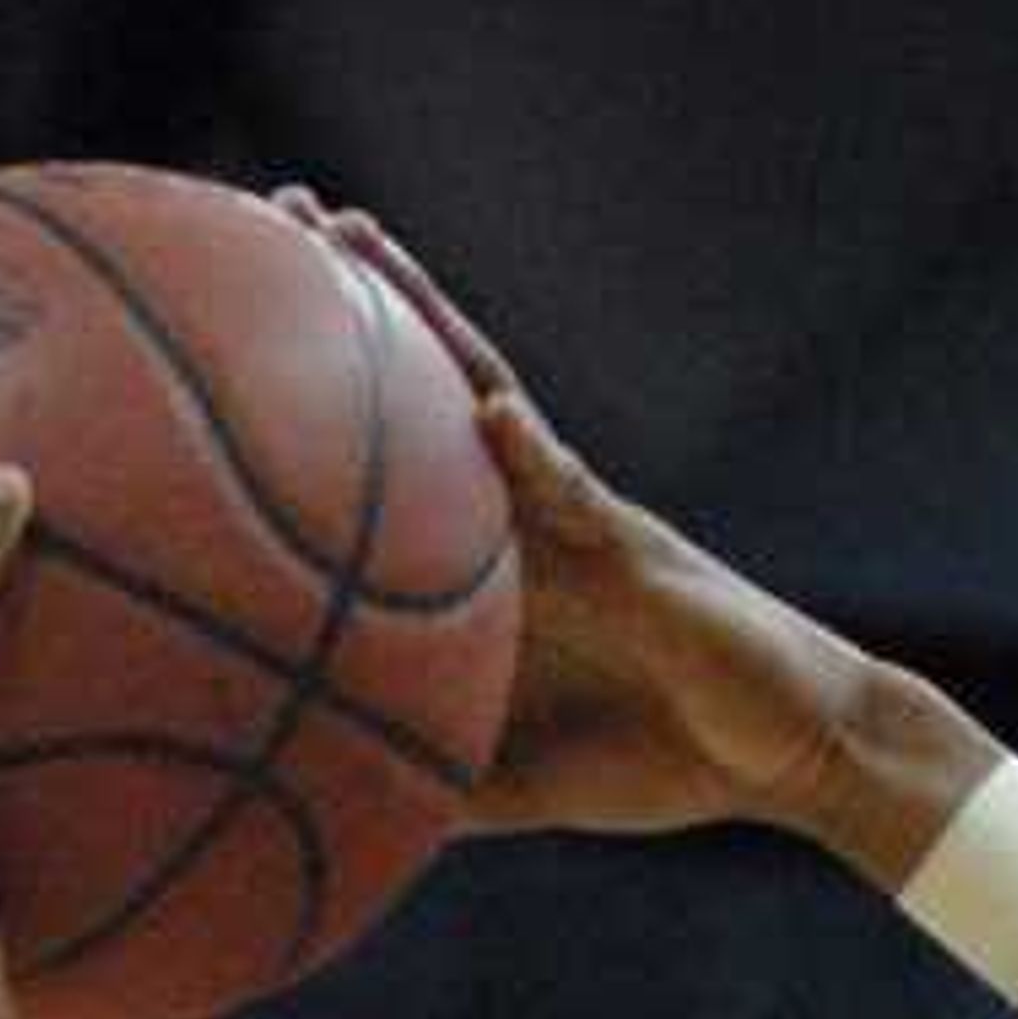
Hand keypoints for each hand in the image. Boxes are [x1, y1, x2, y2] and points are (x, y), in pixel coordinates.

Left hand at [273, 190, 873, 840]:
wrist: (783, 756)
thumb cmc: (660, 757)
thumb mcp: (520, 784)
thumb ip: (436, 777)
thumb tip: (334, 806)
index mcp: (490, 562)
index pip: (395, 455)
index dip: (325, 392)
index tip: (234, 333)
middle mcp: (523, 513)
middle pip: (426, 382)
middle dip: (357, 295)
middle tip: (271, 212)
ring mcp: (577, 516)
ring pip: (489, 392)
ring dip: (424, 313)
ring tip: (351, 235)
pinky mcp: (638, 546)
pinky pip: (578, 492)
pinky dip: (533, 458)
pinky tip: (489, 417)